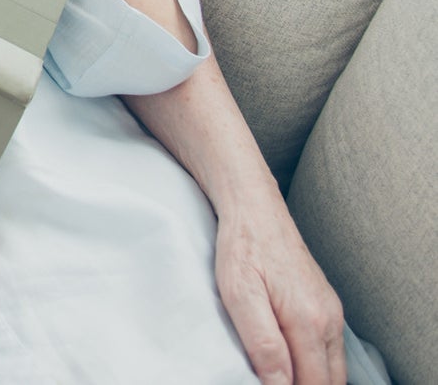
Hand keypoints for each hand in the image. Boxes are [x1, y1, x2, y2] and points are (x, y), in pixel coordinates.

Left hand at [215, 201, 344, 384]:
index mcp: (309, 321)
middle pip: (329, 382)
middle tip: (270, 380)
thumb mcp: (240, 294)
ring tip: (278, 374)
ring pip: (333, 369)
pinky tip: (291, 361)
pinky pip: (329, 350)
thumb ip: (263, 343)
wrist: (254, 206)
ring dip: (312, 380)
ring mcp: (331, 312)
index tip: (265, 384)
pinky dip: (315, 364)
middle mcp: (329, 320)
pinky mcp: (326, 305)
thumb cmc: (242, 246)